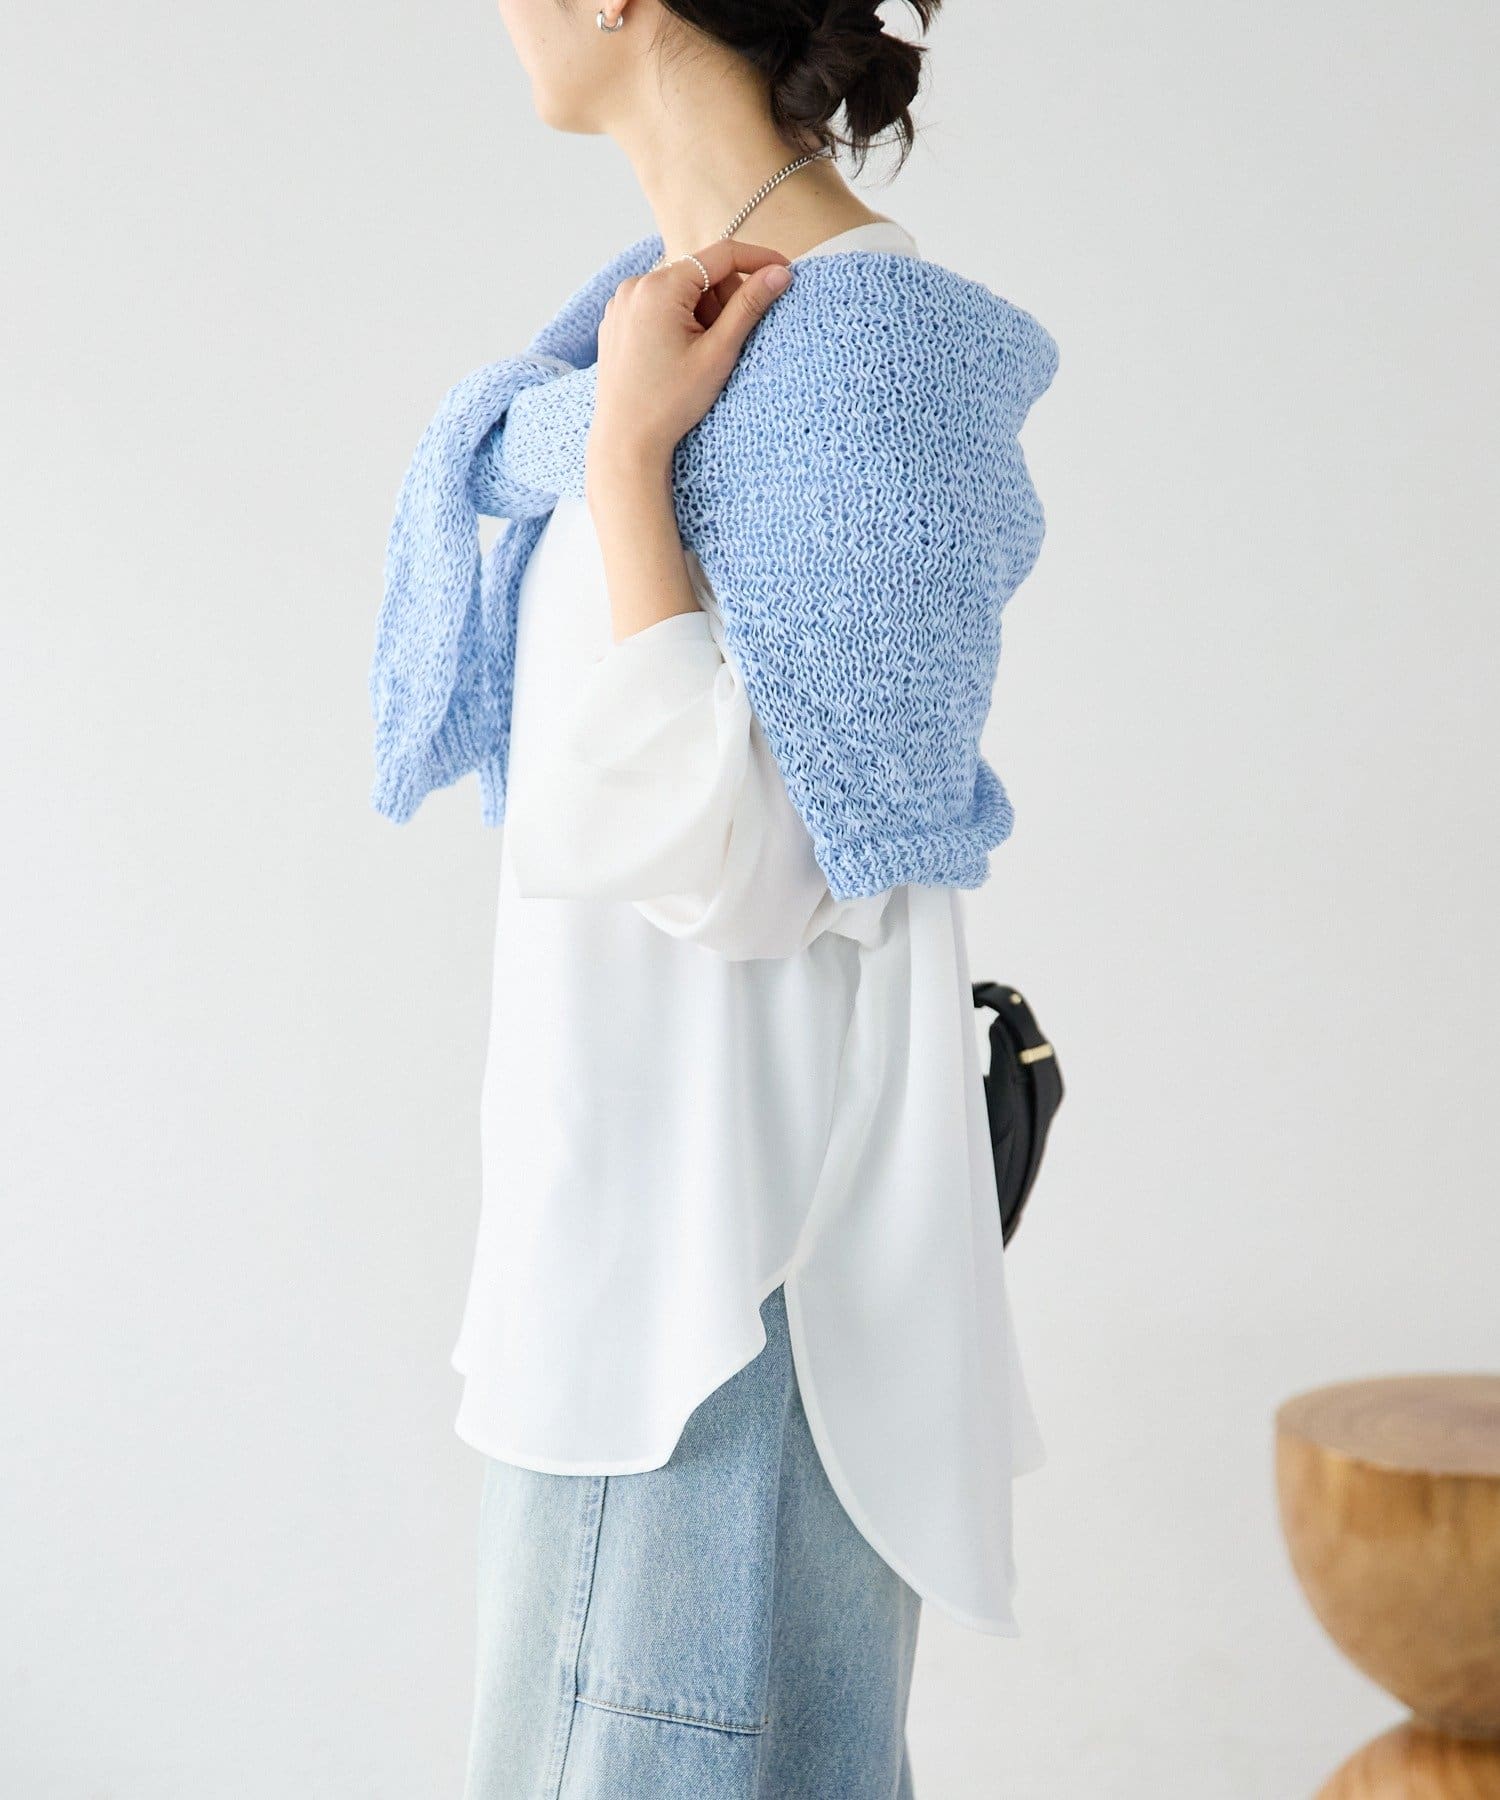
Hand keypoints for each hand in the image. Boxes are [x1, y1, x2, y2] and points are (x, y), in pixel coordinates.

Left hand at [588, 238, 793, 480]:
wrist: (626, 441)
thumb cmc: (670, 403)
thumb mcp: (718, 353)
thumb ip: (750, 307)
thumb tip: (780, 273)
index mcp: (660, 287)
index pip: (722, 255)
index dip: (758, 260)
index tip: (784, 271)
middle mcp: (635, 285)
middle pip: (699, 273)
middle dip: (723, 299)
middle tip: (727, 341)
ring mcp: (621, 301)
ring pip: (680, 290)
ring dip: (701, 312)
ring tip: (698, 354)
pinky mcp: (616, 319)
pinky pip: (657, 305)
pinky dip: (678, 320)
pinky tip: (678, 356)